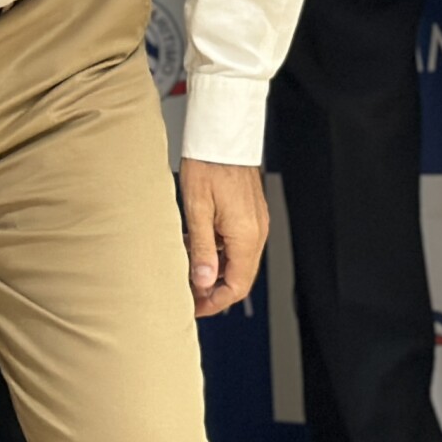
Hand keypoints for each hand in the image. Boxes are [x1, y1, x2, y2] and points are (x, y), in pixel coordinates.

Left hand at [180, 159, 267, 317]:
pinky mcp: (249, 213)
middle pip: (240, 276)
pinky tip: (195, 244)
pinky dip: (218, 251)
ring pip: (237, 260)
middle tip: (188, 293)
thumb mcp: (196, 209)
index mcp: (245, 235)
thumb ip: (200, 249)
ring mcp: (255, 222)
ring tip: (186, 267)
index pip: (237, 285)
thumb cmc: (208, 164)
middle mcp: (256, 231)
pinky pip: (237, 243)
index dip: (216, 301)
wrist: (221, 134)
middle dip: (214, 289)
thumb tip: (203, 282)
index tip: (196, 307)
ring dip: (214, 269)